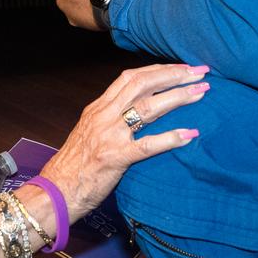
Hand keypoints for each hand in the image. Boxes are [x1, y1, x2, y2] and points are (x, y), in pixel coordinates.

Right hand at [40, 63, 208, 218]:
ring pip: (148, 107)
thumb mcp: (89, 131)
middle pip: (143, 84)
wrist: (56, 190)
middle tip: (199, 71)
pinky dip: (171, 138)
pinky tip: (190, 134)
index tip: (180, 67)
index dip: (157, 69)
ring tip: (201, 92)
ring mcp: (110, 136)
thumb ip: (109, 118)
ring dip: (178, 97)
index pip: (130, 77)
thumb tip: (134, 110)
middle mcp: (104, 116)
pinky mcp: (116, 158)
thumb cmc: (74, 165)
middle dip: (174, 75)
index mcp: (98, 108)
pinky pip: (148, 145)